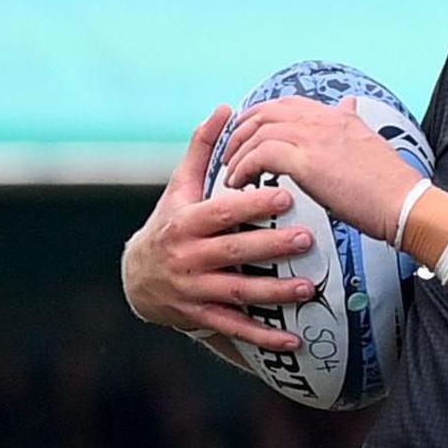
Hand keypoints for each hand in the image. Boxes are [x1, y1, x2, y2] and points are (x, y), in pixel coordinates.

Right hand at [121, 104, 318, 352]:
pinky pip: (236, 329)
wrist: (138, 278)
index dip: (251, 205)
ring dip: (274, 294)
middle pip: (233, 252)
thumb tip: (226, 107)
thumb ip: (202, 149)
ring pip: (238, 293)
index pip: (221, 212)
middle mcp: (188, 258)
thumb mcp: (179, 188)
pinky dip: (264, 337)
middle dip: (270, 247)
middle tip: (307, 240)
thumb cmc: (169, 223)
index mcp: (185, 223)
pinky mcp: (202, 317)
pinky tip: (293, 340)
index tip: (285, 195)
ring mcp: (195, 291)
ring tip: (309, 289)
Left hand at [214, 96, 426, 246]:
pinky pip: (260, 155)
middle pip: (266, 112)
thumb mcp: (369, 141)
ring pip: (258, 132)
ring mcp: (313, 138)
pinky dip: (244, 167)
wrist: (404, 203)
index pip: (288, 104)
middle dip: (242, 131)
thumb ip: (352, 122)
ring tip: (231, 173)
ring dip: (239, 153)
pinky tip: (240, 183)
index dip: (262, 115)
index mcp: (336, 116)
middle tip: (231, 152)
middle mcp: (322, 120)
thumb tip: (349, 105)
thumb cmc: (390, 185)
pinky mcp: (306, 161)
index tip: (249, 132)